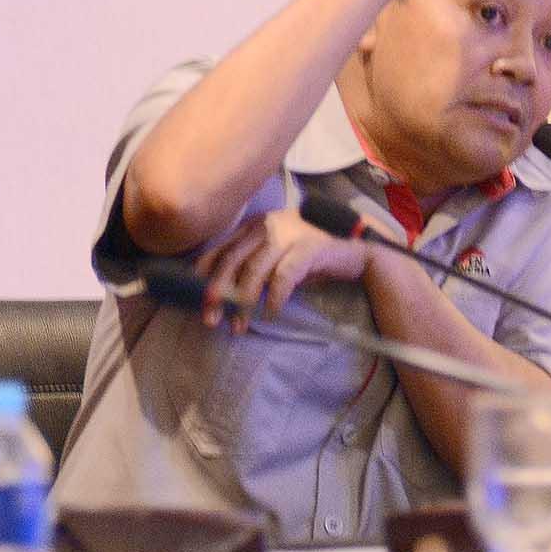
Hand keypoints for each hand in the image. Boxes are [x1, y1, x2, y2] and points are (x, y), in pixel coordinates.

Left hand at [194, 208, 369, 327]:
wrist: (355, 244)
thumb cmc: (309, 253)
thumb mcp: (274, 254)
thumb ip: (251, 263)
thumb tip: (222, 291)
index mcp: (253, 226)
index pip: (221, 248)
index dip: (205, 273)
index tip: (195, 297)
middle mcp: (265, 227)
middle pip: (232, 260)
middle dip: (218, 291)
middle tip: (211, 317)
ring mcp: (287, 236)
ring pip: (255, 270)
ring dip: (244, 302)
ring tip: (238, 325)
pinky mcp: (308, 248)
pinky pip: (284, 277)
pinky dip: (274, 297)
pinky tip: (270, 313)